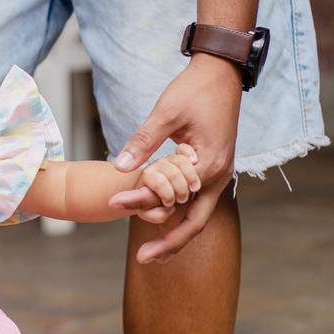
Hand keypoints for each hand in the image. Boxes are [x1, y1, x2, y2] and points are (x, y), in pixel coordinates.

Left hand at [113, 54, 241, 261]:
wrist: (221, 73)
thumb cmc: (194, 89)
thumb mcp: (165, 113)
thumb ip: (143, 142)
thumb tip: (120, 168)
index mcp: (207, 165)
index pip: (171, 197)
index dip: (140, 203)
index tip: (112, 204)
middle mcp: (217, 175)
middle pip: (195, 223)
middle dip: (170, 244)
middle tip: (143, 261)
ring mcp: (218, 174)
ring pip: (197, 215)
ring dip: (176, 233)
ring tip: (154, 254)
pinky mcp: (212, 168)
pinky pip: (197, 201)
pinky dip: (181, 215)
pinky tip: (163, 222)